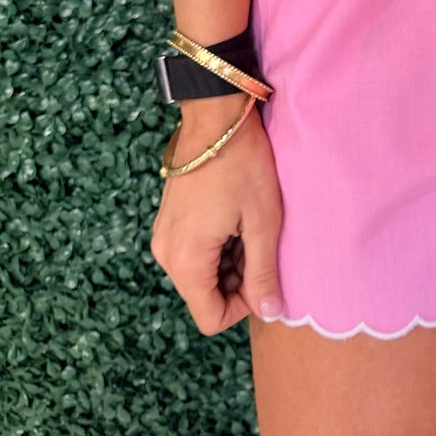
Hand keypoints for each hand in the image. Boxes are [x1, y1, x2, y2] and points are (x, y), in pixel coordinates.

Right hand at [150, 93, 285, 334]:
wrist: (216, 117)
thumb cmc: (243, 166)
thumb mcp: (262, 223)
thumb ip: (263, 273)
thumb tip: (271, 313)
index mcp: (186, 261)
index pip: (210, 318)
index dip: (243, 307)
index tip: (265, 275)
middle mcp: (166, 255)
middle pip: (204, 296)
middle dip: (238, 283)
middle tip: (262, 246)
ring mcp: (164, 236)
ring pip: (200, 274)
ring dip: (229, 263)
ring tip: (251, 228)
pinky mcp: (169, 222)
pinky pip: (194, 252)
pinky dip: (218, 247)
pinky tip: (237, 219)